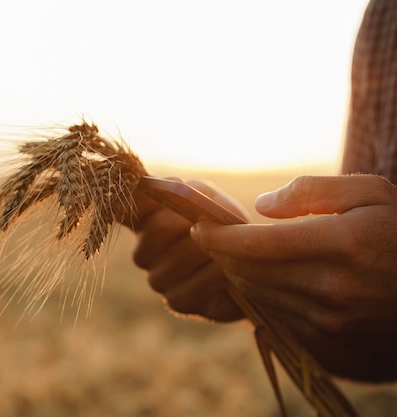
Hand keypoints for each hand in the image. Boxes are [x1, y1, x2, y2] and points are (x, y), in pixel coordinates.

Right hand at [122, 178, 246, 321]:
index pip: (123, 209)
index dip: (128, 200)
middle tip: (212, 226)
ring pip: (178, 257)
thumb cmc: (229, 231)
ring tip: (225, 250)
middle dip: (191, 223)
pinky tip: (226, 274)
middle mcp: (144, 250)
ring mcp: (157, 278)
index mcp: (148, 221)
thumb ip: (194, 192)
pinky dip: (216, 275)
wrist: (253, 273)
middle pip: (157, 227)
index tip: (142, 189)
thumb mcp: (216, 203)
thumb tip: (170, 184)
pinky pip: (195, 283)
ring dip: (210, 250)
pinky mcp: (176, 301)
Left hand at [190, 175, 396, 381]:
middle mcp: (331, 288)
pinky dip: (259, 297)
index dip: (217, 236)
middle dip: (221, 254)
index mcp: (341, 244)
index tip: (199, 226)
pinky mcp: (328, 341)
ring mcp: (329, 320)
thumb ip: (313, 192)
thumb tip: (261, 206)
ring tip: (232, 255)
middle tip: (209, 237)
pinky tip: (260, 280)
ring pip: (257, 296)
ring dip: (236, 276)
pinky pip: (274, 317)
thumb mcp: (373, 193)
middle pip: (247, 272)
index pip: (254, 243)